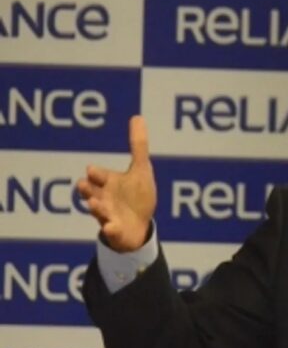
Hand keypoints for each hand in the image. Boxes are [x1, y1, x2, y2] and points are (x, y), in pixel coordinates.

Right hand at [77, 116, 156, 251]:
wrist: (139, 226)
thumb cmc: (136, 195)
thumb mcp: (141, 170)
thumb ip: (138, 146)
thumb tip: (138, 117)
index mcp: (108, 182)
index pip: (97, 175)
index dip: (95, 173)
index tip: (93, 170)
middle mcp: (103, 197)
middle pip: (89, 192)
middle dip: (87, 189)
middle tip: (86, 186)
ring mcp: (108, 215)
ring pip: (97, 210)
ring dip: (95, 207)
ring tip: (95, 204)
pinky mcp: (115, 230)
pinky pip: (111, 231)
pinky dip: (110, 229)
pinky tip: (110, 227)